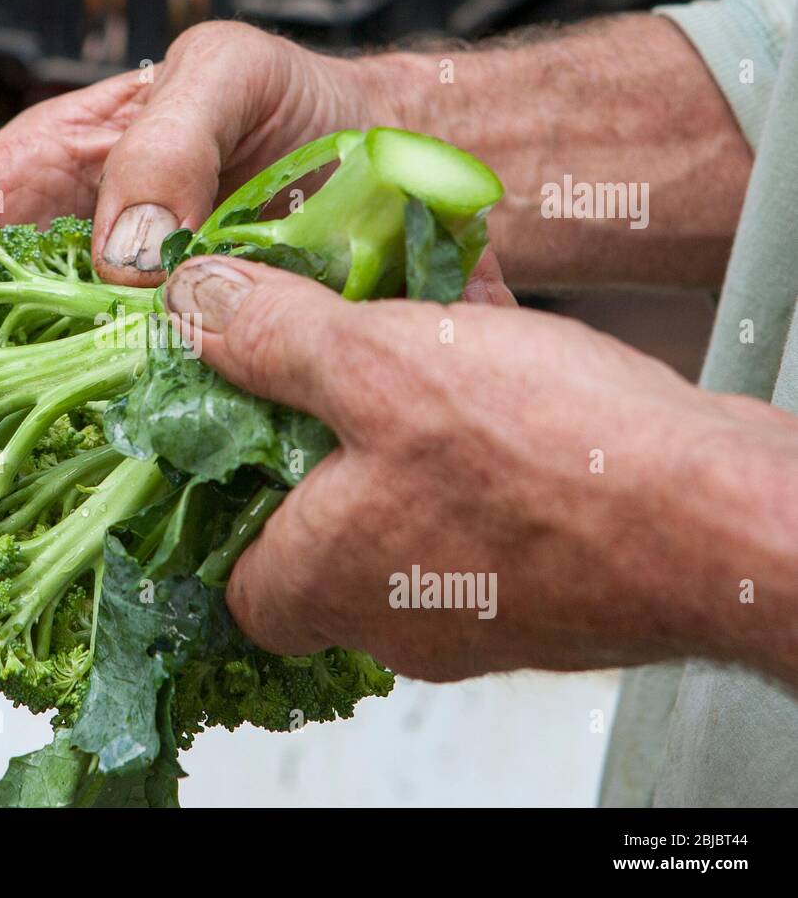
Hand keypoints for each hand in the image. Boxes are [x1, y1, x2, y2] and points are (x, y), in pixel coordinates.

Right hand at [0, 22, 384, 532]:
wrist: (400, 161)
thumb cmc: (298, 103)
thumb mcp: (225, 73)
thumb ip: (163, 142)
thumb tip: (120, 260)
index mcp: (46, 190)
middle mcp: (70, 278)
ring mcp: (124, 346)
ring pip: (29, 422)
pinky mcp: (183, 394)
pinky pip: (121, 450)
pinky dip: (88, 497)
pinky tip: (72, 543)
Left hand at [160, 254, 797, 684]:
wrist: (726, 522)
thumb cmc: (549, 462)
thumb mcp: (375, 366)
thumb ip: (271, 338)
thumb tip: (191, 304)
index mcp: (325, 580)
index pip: (230, 574)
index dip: (219, 499)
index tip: (231, 421)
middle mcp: (391, 612)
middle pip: (315, 516)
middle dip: (317, 422)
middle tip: (324, 346)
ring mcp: (470, 600)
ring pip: (402, 488)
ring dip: (398, 401)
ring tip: (407, 314)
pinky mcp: (540, 573)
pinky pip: (475, 485)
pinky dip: (468, 415)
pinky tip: (483, 327)